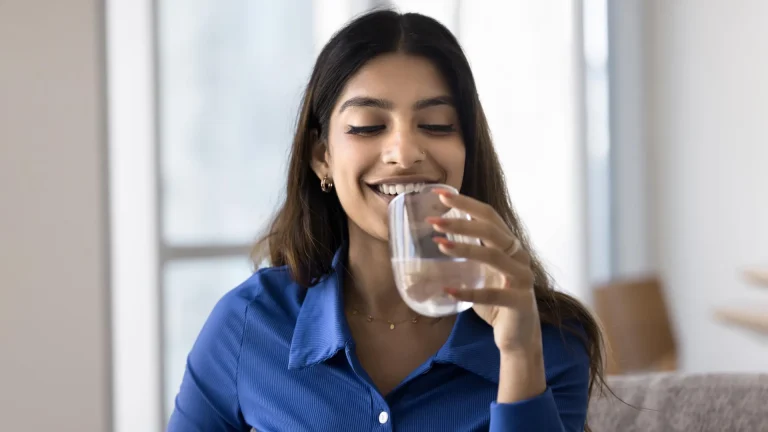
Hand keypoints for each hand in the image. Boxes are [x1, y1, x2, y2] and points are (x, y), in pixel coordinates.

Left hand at [425, 189, 541, 354]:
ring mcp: (522, 278)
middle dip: (461, 221)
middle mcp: (519, 256)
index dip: (465, 202)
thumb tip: (436, 236)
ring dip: (465, 248)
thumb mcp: (480, 271)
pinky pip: (493, 294)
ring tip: (439, 245)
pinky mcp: (520, 301)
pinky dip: (469, 291)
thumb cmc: (497, 300)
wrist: (518, 336)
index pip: (488, 215)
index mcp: (509, 245)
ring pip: (494, 256)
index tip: (440, 193)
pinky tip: (448, 289)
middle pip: (491, 229)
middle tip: (433, 219)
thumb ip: (468, 253)